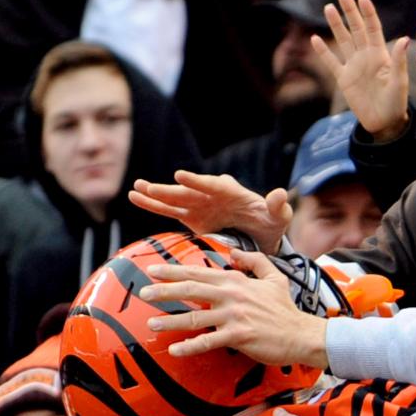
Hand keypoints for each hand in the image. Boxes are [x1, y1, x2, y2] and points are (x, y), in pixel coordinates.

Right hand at [129, 172, 291, 254]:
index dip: (197, 181)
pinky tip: (136, 197)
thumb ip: (278, 206)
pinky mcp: (191, 217)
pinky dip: (154, 205)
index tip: (180, 176)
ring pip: (175, 199)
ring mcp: (200, 205)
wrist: (262, 239)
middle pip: (189, 192)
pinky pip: (170, 210)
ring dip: (156, 195)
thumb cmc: (271, 224)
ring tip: (136, 189)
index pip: (214, 185)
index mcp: (233, 192)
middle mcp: (213, 195)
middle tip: (149, 187)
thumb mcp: (279, 217)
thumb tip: (279, 193)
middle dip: (170, 190)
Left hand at [141, 249, 329, 366]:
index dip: (174, 271)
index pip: (199, 273)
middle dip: (164, 290)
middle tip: (144, 291)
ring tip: (151, 322)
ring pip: (195, 318)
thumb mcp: (275, 277)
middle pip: (191, 290)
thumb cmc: (286, 309)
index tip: (153, 269)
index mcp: (237, 281)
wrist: (302, 334)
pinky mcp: (239, 336)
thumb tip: (234, 252)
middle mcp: (232, 296)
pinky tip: (175, 350)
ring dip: (170, 320)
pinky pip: (209, 342)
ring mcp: (235, 316)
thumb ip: (254, 261)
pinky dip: (190, 346)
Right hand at [312, 0, 410, 141]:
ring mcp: (353, 66)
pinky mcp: (344, 79)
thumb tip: (405, 39)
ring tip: (328, 7)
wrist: (384, 123)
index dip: (368, 13)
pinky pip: (331, 62)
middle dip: (349, 11)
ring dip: (335, 25)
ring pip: (343, 41)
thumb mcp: (400, 82)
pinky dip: (323, 52)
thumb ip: (399, 61)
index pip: (373, 28)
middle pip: (356, 29)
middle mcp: (366, 57)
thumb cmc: (396, 103)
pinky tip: (314, 39)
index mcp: (380, 55)